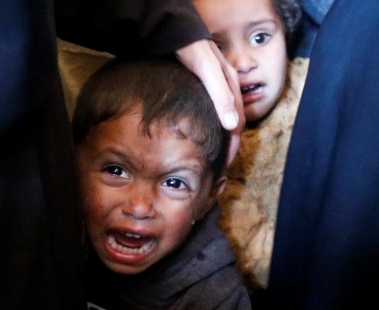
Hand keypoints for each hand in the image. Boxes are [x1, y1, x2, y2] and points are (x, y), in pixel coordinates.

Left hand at [176, 39, 243, 164]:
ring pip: (223, 120)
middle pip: (232, 124)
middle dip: (228, 146)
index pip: (237, 124)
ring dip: (221, 139)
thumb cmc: (194, 51)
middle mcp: (227, 90)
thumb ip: (220, 97)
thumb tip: (232, 126)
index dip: (232, 145)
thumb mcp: (207, 72)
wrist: (180, 34)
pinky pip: (213, 113)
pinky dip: (211, 128)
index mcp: (232, 89)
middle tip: (219, 168)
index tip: (225, 165)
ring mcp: (217, 89)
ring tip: (213, 157)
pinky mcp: (205, 90)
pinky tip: (202, 136)